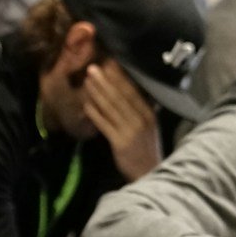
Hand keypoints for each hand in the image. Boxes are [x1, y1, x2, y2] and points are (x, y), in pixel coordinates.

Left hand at [82, 60, 162, 179]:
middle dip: (106, 80)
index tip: (108, 62)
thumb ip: (139, 109)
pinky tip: (86, 104)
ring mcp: (131, 131)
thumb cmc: (146, 149)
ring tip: (87, 79)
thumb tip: (128, 90)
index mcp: (148, 113)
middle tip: (93, 66)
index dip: (119, 76)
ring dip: (98, 92)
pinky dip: (95, 113)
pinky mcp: (121, 143)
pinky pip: (105, 124)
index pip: (133, 91)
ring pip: (111, 107)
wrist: (150, 174)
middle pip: (121, 96)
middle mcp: (142, 119)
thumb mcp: (148, 127)